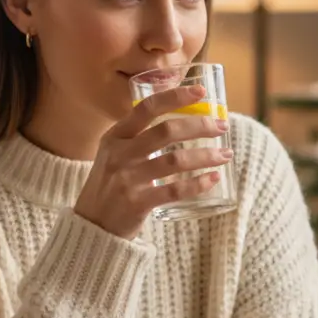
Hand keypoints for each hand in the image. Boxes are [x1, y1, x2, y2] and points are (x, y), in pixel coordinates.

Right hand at [74, 83, 232, 239]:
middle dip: (200, 126)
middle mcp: (120, 154)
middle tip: (222, 127)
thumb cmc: (110, 185)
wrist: (91, 226)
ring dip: (206, 156)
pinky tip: (213, 178)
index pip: (147, 108)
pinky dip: (198, 184)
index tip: (201, 92)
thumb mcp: (113, 154)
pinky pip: (175, 190)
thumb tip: (180, 120)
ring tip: (226, 155)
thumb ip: (138, 137)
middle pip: (166, 131)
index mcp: (116, 136)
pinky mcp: (137, 203)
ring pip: (175, 161)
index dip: (175, 97)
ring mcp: (128, 179)